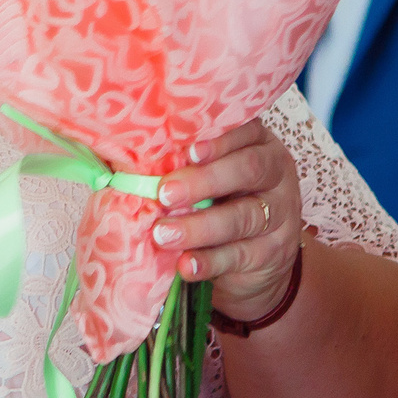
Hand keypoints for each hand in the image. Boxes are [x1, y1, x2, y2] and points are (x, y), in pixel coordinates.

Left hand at [150, 118, 301, 325]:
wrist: (258, 260)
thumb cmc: (220, 203)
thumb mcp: (210, 178)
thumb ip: (180, 163)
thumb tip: (119, 153)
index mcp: (258, 145)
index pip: (246, 132)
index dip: (219, 140)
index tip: (187, 151)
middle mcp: (275, 176)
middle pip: (249, 169)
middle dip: (204, 180)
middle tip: (165, 193)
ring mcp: (279, 215)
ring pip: (243, 216)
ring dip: (199, 226)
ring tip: (163, 234)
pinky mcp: (273, 253)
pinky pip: (241, 256)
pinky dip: (209, 262)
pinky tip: (185, 265)